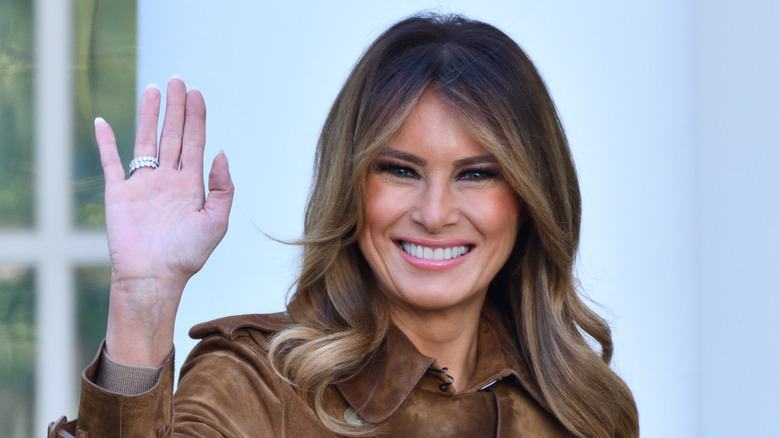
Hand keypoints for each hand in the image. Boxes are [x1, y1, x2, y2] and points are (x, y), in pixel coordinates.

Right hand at [96, 77, 233, 364]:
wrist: (154, 277)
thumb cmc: (187, 255)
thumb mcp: (217, 221)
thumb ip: (223, 187)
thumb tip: (221, 153)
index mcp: (191, 185)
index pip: (195, 142)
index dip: (196, 117)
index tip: (196, 93)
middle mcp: (168, 180)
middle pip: (173, 134)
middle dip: (175, 107)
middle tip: (177, 80)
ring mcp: (143, 184)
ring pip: (146, 141)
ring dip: (149, 116)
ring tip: (152, 89)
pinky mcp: (119, 192)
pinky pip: (111, 162)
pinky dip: (106, 142)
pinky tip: (103, 123)